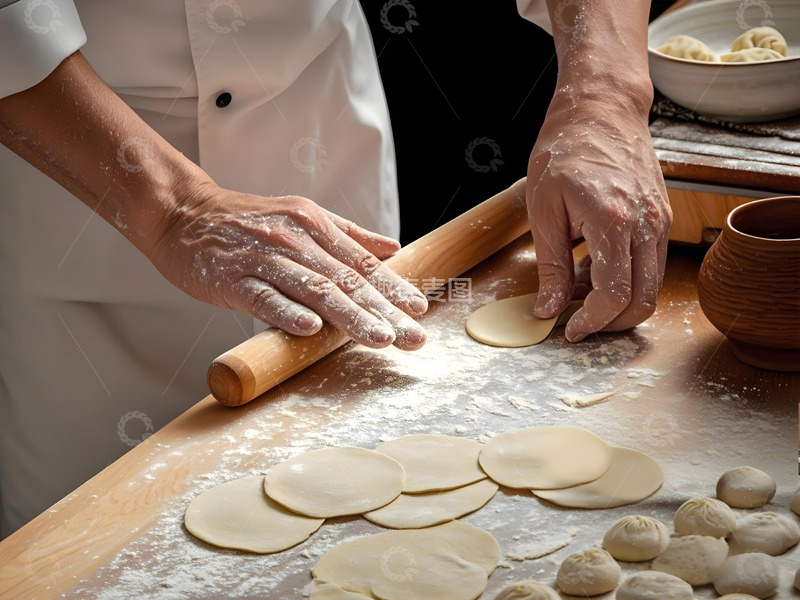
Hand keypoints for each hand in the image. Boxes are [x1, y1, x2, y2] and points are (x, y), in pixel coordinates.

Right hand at [151, 186, 427, 349]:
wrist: (184, 214)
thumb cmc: (246, 221)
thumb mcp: (302, 218)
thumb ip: (348, 234)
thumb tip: (392, 248)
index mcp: (315, 226)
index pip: (362, 263)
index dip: (393, 287)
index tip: (420, 310)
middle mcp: (295, 239)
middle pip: (346, 280)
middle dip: (385, 311)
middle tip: (414, 338)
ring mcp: (264, 258)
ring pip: (314, 290)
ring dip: (349, 316)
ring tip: (379, 339)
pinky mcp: (232, 277)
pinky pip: (263, 297)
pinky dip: (286, 312)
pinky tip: (310, 329)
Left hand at [527, 95, 671, 341]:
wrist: (601, 109)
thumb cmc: (565, 150)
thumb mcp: (543, 209)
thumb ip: (550, 266)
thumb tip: (549, 309)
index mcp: (612, 219)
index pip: (615, 294)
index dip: (592, 322)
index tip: (569, 329)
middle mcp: (647, 223)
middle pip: (643, 300)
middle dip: (610, 323)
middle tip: (577, 322)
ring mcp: (660, 220)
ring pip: (651, 286)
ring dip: (617, 302)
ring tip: (578, 289)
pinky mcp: (662, 217)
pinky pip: (651, 264)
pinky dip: (626, 279)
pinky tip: (593, 268)